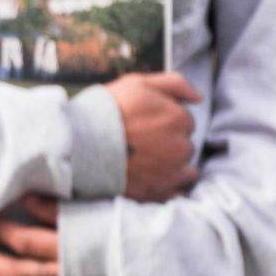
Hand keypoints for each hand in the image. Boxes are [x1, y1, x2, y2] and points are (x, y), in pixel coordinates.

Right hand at [105, 72, 200, 201]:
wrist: (78, 144)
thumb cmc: (105, 111)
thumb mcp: (137, 84)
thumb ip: (173, 84)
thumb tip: (197, 97)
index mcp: (179, 118)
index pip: (184, 120)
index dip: (164, 121)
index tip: (144, 125)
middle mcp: (181, 146)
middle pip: (183, 144)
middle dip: (168, 143)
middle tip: (140, 143)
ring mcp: (171, 171)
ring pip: (183, 167)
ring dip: (169, 164)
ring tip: (142, 161)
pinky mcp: (158, 191)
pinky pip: (175, 190)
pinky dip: (166, 185)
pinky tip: (148, 177)